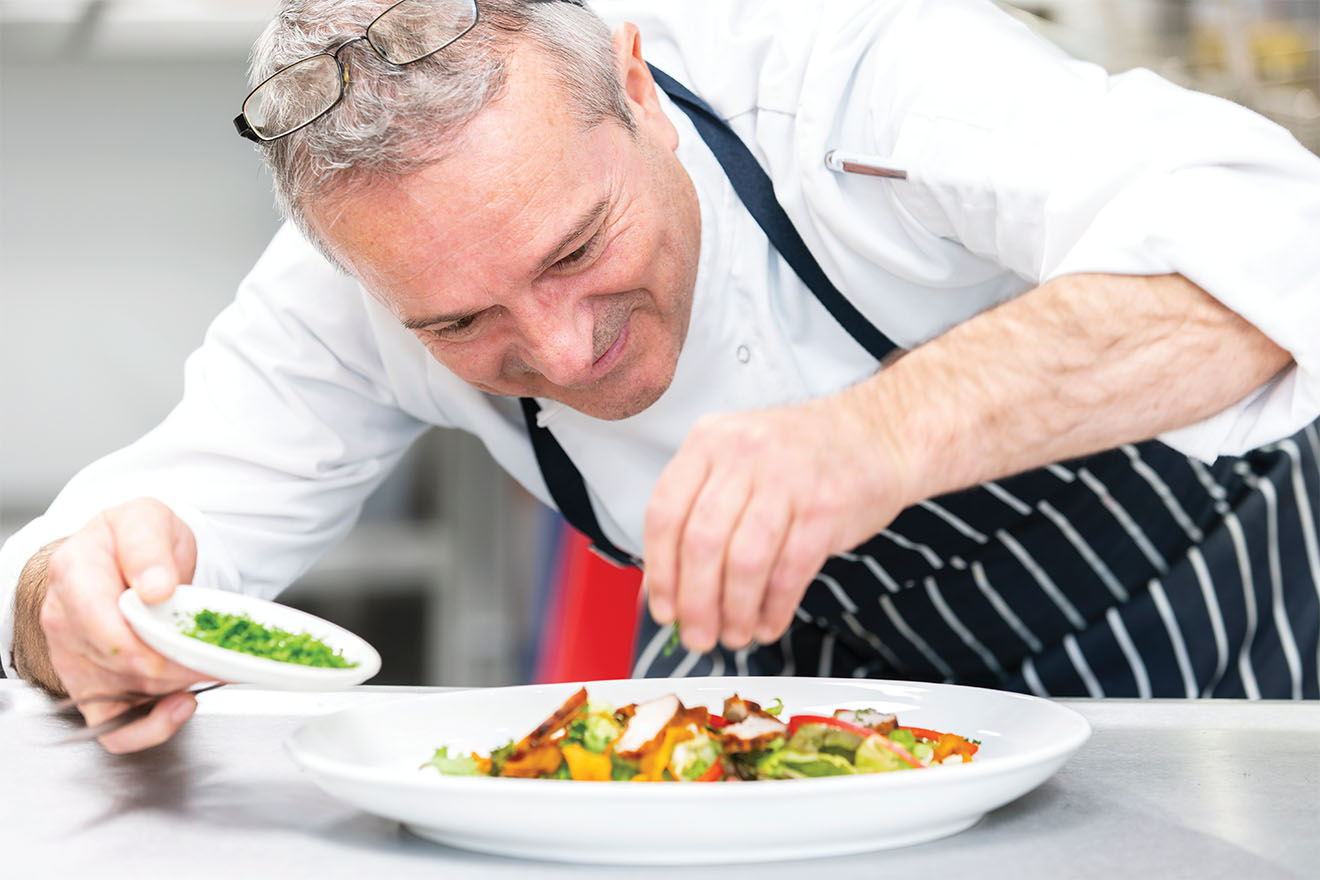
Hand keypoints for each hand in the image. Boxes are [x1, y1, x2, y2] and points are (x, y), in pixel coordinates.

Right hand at [27, 498, 203, 751]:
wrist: (133, 556)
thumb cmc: (137, 540)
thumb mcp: (147, 520)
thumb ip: (148, 548)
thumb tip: (155, 587)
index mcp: (75, 574)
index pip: (95, 620)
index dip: (139, 641)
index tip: (178, 641)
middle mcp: (67, 620)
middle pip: (117, 661)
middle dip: (172, 663)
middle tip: (213, 654)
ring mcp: (78, 657)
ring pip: (121, 693)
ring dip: (172, 689)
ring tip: (206, 668)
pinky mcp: (93, 687)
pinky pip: (113, 727)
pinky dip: (150, 728)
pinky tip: (181, 705)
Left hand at [643, 385, 911, 652]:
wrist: (879, 433)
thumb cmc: (801, 457)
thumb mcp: (740, 462)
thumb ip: (700, 513)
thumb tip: (667, 590)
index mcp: (709, 440)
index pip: (664, 513)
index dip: (660, 572)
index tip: (662, 609)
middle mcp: (743, 454)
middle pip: (701, 542)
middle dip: (695, 603)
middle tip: (697, 637)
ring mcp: (787, 478)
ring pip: (743, 561)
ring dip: (734, 612)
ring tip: (734, 636)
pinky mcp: (825, 508)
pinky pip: (789, 571)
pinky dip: (774, 608)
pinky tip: (768, 623)